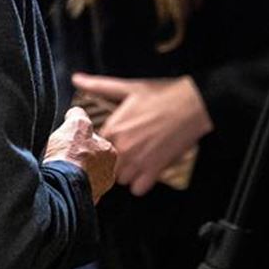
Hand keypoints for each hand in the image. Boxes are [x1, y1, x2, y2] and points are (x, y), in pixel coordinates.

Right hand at [43, 106, 116, 202]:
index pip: (96, 143)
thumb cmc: (71, 154)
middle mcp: (108, 174)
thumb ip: (78, 115)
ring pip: (83, 178)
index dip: (80, 140)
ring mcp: (97, 191)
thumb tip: (76, 112)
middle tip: (63, 156)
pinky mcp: (83, 203)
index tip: (69, 141)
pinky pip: (74, 192)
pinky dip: (67, 187)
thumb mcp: (75, 123)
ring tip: (58, 170)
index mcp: (110, 153)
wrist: (61, 184)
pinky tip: (57, 182)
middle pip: (91, 162)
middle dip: (78, 159)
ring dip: (72, 174)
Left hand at [71, 73, 213, 196]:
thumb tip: (77, 79)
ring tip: (139, 158)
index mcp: (113, 129)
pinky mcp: (154, 171)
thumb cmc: (163, 96)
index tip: (115, 142)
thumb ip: (99, 85)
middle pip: (106, 167)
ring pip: (121, 179)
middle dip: (115, 161)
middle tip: (130, 150)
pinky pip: (138, 189)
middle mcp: (122, 147)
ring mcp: (138, 161)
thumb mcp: (128, 88)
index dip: (103, 147)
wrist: (191, 105)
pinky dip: (142, 183)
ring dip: (128, 172)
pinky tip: (148, 169)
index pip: (95, 149)